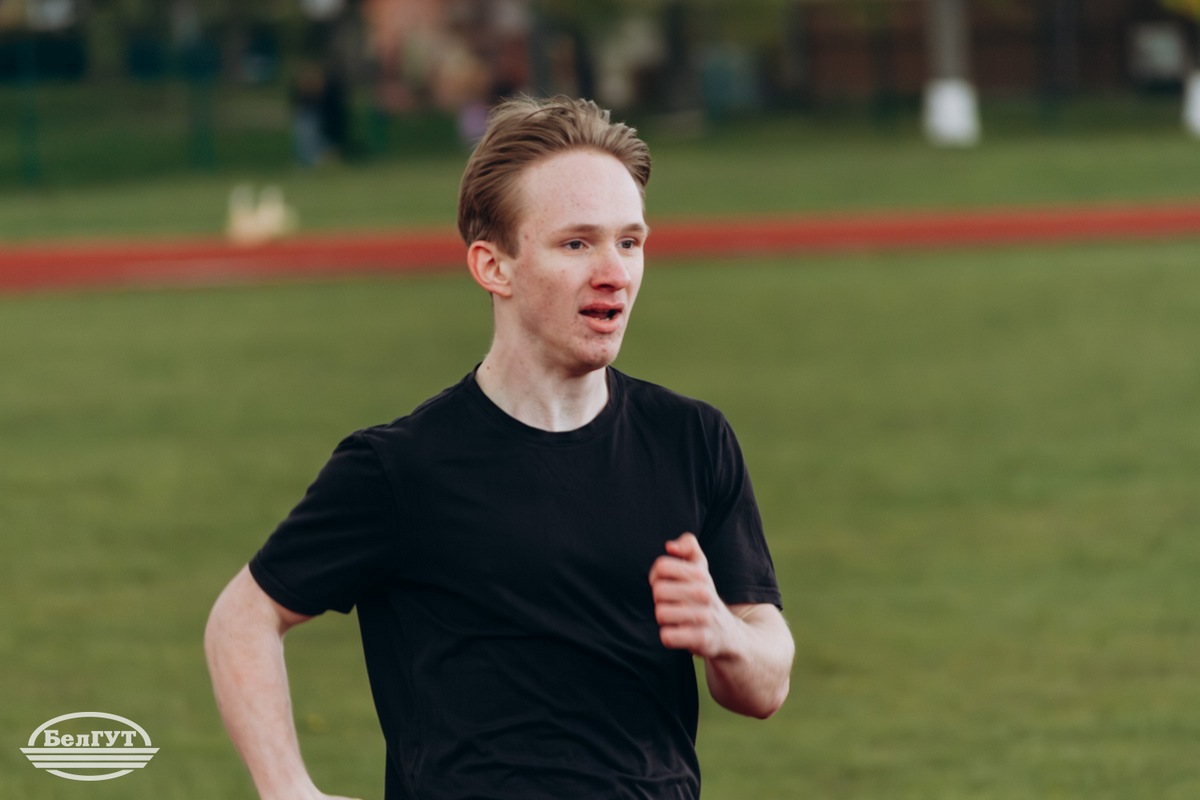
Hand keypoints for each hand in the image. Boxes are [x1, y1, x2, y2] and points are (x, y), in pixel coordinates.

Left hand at [648, 533, 741, 659]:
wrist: (730, 634)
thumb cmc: (704, 597)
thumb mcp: (701, 569)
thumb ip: (688, 547)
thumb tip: (670, 546)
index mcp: (700, 574)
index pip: (662, 566)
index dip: (656, 576)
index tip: (664, 583)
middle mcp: (704, 593)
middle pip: (658, 591)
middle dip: (659, 600)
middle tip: (671, 604)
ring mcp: (704, 616)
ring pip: (661, 613)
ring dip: (664, 619)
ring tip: (676, 619)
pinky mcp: (702, 639)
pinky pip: (668, 636)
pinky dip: (669, 636)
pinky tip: (679, 633)